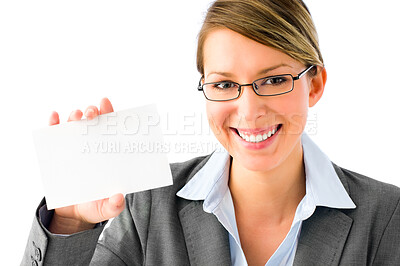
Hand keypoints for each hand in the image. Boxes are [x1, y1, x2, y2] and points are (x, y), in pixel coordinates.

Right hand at [48, 97, 125, 233]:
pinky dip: (53, 124)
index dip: (109, 114)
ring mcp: (74, 148)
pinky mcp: (57, 153)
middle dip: (92, 113)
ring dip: (75, 116)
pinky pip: (53, 135)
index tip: (106, 104)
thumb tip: (118, 198)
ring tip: (76, 115)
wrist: (73, 214)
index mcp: (107, 153)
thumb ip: (114, 205)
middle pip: (92, 122)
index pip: (110, 129)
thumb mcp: (105, 208)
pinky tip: (54, 117)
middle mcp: (91, 146)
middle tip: (91, 113)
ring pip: (74, 125)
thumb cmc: (94, 205)